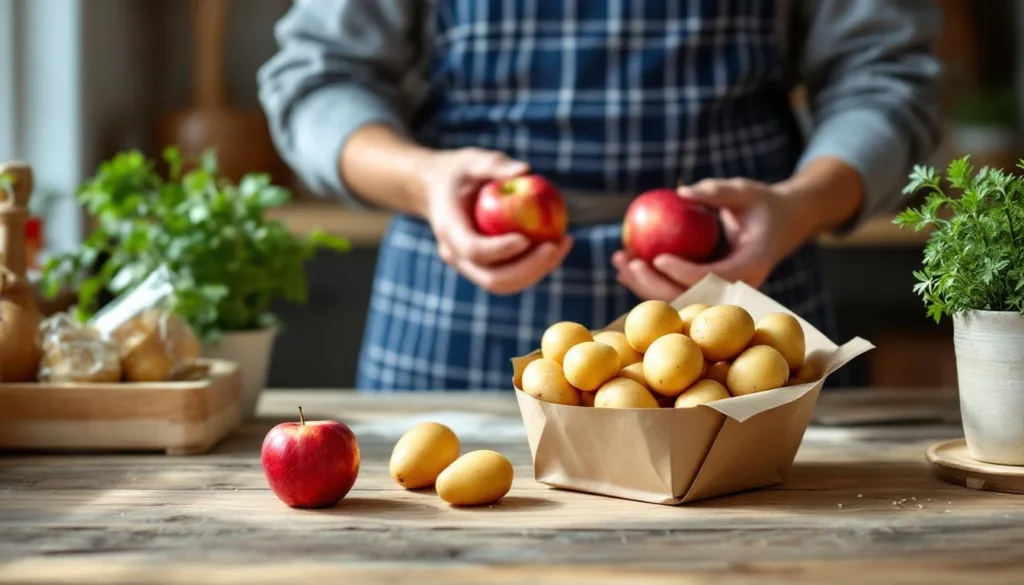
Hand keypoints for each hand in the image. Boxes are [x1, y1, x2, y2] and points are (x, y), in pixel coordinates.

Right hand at [416, 148, 572, 294]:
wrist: (437, 191)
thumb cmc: (459, 171)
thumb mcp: (473, 160)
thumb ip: (495, 164)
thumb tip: (525, 170)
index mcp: (448, 229)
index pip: (474, 250)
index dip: (501, 249)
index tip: (527, 238)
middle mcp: (455, 255)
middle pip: (492, 278)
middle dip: (527, 268)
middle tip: (554, 246)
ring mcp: (469, 266)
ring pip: (504, 285)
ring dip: (537, 271)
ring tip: (563, 243)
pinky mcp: (484, 267)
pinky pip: (511, 277)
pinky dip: (536, 267)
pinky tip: (558, 245)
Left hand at [613, 178, 807, 300]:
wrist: (784, 224)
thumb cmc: (763, 204)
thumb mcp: (746, 191)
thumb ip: (716, 192)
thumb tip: (680, 192)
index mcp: (750, 267)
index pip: (712, 277)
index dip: (682, 272)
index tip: (656, 257)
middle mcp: (734, 287)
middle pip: (689, 296)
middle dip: (654, 285)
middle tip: (629, 263)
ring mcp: (720, 292)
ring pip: (678, 297)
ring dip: (644, 285)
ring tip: (617, 262)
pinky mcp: (708, 288)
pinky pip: (675, 289)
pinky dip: (649, 281)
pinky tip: (624, 268)